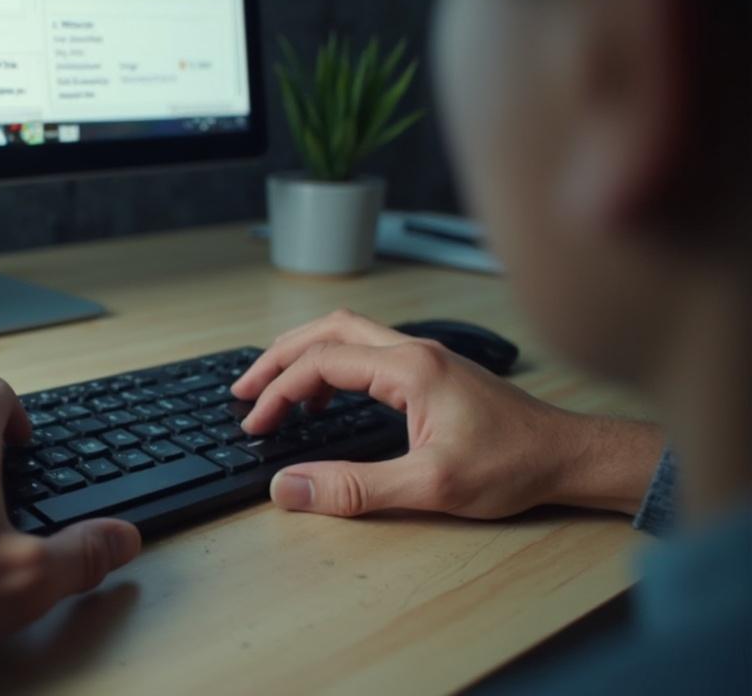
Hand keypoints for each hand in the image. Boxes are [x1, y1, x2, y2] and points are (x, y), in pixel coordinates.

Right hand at [231, 310, 661, 518]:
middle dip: (278, 356)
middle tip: (244, 389)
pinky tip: (329, 396)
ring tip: (274, 389)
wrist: (571, 456)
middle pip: (326, 330)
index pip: (320, 363)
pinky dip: (333, 364)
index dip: (277, 392)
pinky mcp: (434, 370)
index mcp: (409, 368)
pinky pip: (367, 350)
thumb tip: (289, 487)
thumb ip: (354, 487)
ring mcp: (426, 356)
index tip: (254, 423)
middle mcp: (415, 350)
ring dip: (305, 354)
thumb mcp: (429, 487)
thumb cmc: (515, 465)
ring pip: (347, 333)